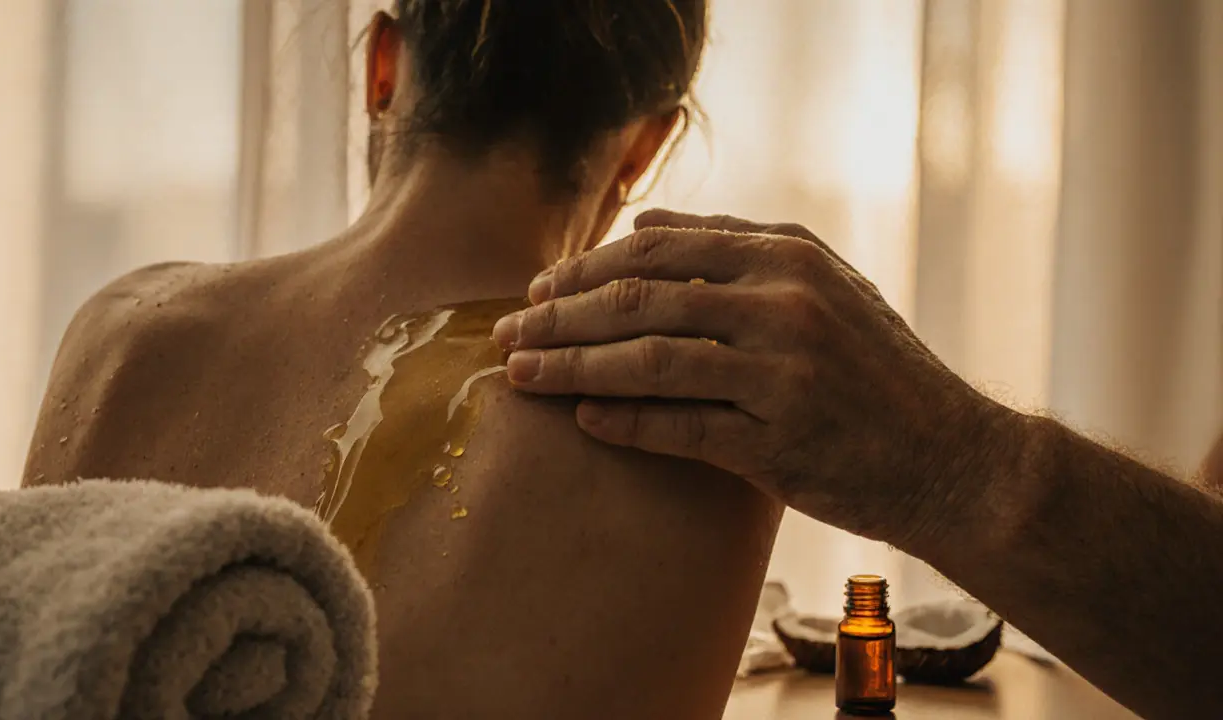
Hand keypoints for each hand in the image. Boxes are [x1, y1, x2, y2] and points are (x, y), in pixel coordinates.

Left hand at [492, 209, 1019, 548]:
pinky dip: (622, 420)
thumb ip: (738, 249)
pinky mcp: (778, 441)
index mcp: (789, 255)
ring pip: (648, 359)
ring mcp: (782, 371)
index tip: (541, 287)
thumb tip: (644, 223)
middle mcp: (784, 302)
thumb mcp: (824, 285)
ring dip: (571, 365)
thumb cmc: (875, 371)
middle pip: (640, 298)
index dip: (586, 266)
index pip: (660, 246)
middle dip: (560, 313)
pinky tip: (581, 418)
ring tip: (519, 373)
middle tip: (508, 330)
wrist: (950, 457)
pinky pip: (678, 426)